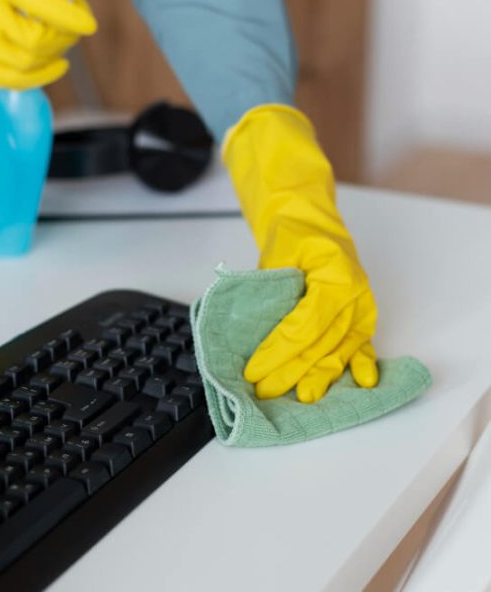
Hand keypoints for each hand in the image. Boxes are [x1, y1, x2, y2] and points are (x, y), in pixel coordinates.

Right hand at [0, 0, 96, 88]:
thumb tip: (73, 7)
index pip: (38, 4)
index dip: (69, 18)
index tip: (88, 24)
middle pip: (35, 40)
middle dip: (63, 36)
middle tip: (75, 27)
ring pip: (26, 64)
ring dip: (54, 55)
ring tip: (64, 42)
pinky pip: (10, 80)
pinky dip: (38, 76)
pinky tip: (55, 66)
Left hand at [223, 105, 378, 402]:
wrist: (312, 220)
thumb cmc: (293, 236)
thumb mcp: (277, 257)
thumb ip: (273, 293)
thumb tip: (256, 338)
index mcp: (336, 277)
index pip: (303, 326)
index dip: (278, 352)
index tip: (254, 371)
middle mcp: (355, 295)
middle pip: (322, 344)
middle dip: (291, 371)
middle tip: (266, 392)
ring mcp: (363, 308)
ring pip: (341, 350)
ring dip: (321, 376)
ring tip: (304, 399)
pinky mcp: (363, 317)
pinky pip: (364, 345)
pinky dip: (362, 364)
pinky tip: (366, 384)